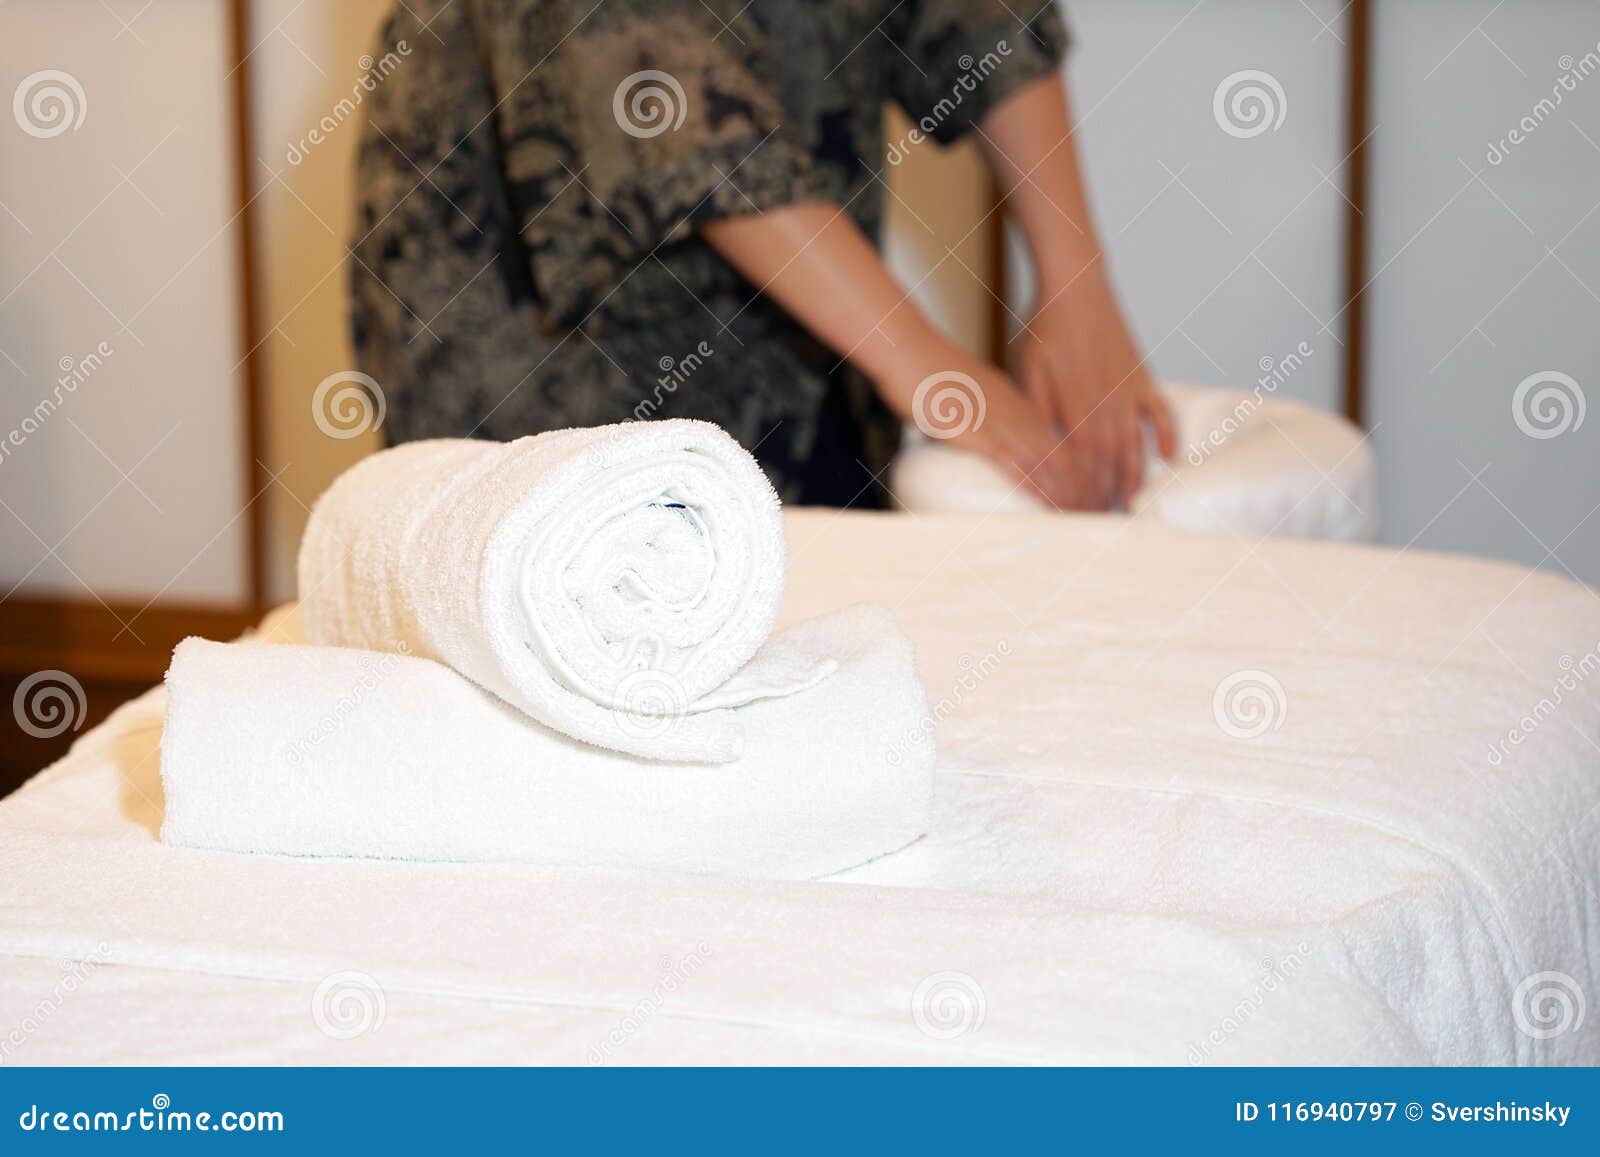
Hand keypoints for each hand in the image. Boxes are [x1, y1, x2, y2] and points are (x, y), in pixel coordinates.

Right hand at [872, 343, 1090, 508]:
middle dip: (1083, 484)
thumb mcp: (961, 395)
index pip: (1059, 438)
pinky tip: (1047, 502)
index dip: (1080, 466)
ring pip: (1047, 460)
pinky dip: (1036, 486)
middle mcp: (1017, 411)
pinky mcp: (981, 433)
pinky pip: (1017, 464)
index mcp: (1016, 401)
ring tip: (1079, 514)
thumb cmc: (925, 372)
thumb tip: (967, 435)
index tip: (1088, 489)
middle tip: (1095, 509)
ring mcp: (1001, 421)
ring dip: (1066, 491)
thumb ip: (972, 415)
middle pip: (1063, 452)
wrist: (908, 352)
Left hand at [1018, 268, 1175, 508]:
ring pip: (1135, 445)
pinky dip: (1167, 436)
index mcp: (1076, 409)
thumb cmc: (1045, 328)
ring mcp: (1129, 393)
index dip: (1082, 494)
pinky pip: (1160, 413)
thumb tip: (1042, 448)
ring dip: (1134, 477)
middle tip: (1103, 523)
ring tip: (1131, 504)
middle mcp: (1107, 407)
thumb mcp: (1029, 371)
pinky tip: (1170, 457)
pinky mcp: (1142, 378)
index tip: (1078, 518)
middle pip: (1110, 463)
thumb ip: (1039, 411)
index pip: (1082, 466)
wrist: (1077, 287)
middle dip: (1106, 496)